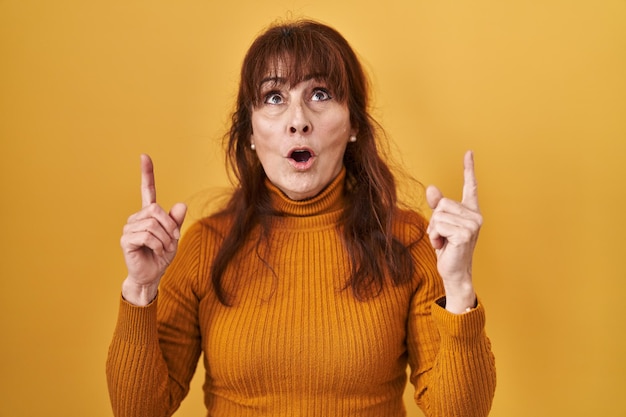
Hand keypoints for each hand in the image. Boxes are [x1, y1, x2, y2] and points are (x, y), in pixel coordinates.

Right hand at [119, 154, 186, 305]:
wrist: (151, 275)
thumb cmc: (161, 255)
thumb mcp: (174, 237)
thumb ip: (176, 221)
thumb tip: (182, 205)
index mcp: (148, 214)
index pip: (147, 190)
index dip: (146, 173)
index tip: (144, 156)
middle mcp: (136, 218)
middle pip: (157, 210)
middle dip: (169, 226)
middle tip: (172, 240)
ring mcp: (129, 228)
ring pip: (154, 224)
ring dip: (165, 239)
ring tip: (163, 249)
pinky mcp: (126, 239)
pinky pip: (148, 235)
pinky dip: (158, 245)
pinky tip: (156, 251)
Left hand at [426, 151, 481, 312]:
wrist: (454, 271)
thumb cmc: (448, 248)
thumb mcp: (440, 224)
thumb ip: (437, 206)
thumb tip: (431, 188)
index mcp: (470, 211)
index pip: (470, 186)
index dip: (468, 169)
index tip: (469, 152)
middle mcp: (475, 215)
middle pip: (442, 204)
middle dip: (435, 221)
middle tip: (443, 236)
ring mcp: (472, 225)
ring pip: (438, 215)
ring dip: (434, 230)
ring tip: (444, 242)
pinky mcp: (465, 234)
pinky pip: (438, 226)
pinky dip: (435, 237)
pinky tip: (444, 246)